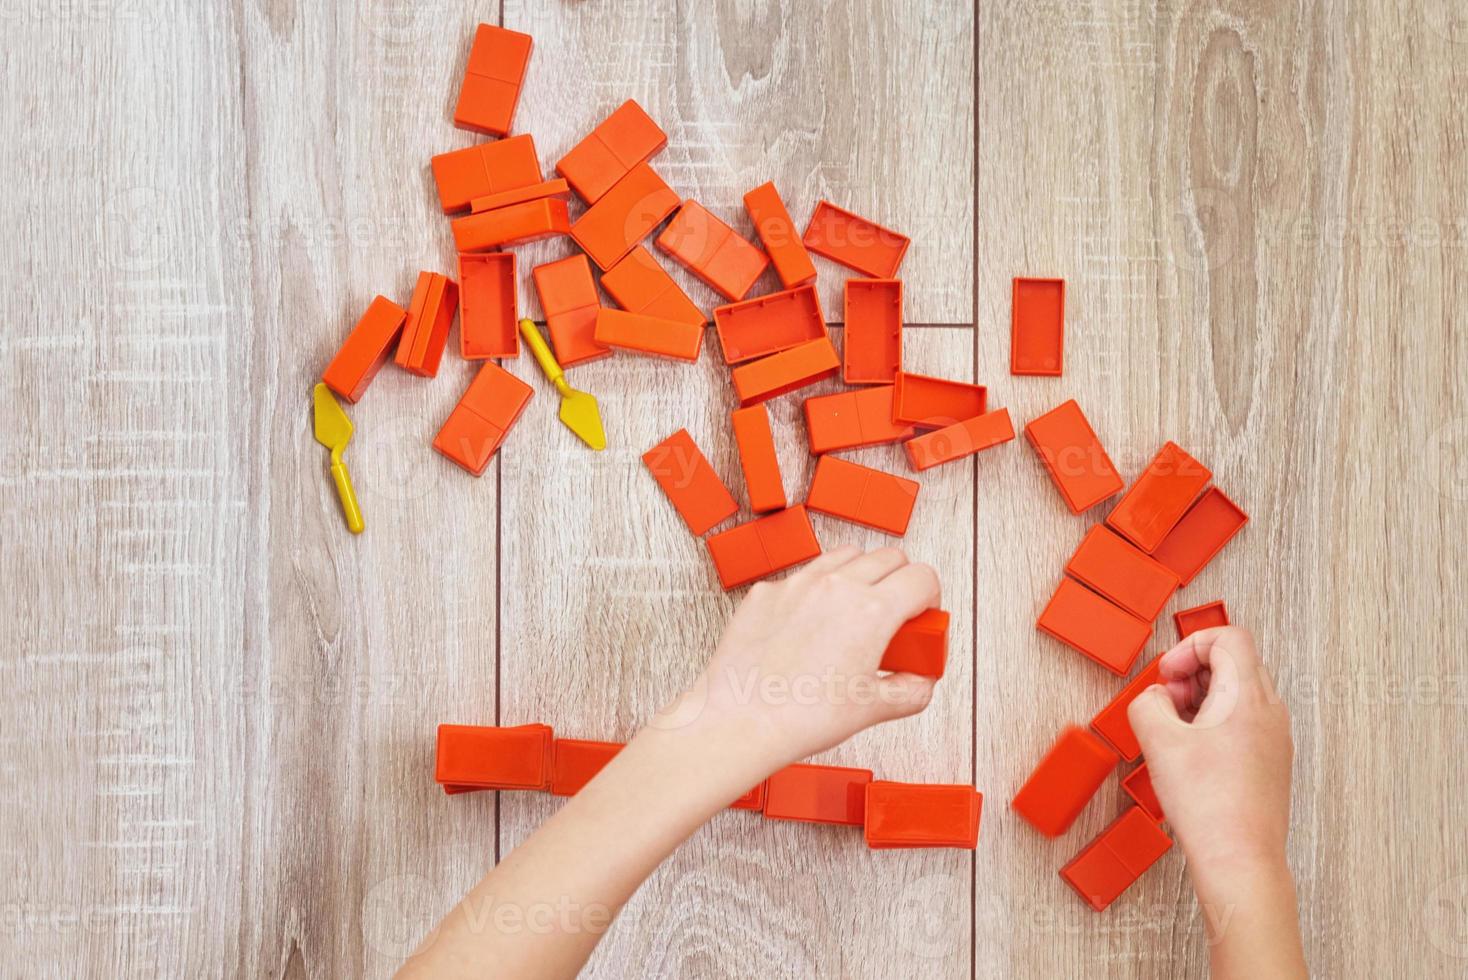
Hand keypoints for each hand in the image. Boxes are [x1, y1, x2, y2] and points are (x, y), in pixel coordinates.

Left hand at [659, 545, 940, 776]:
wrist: (741, 721)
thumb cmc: (801, 717)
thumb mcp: (873, 709)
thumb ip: (911, 690)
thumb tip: (921, 680)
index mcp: (871, 611)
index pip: (921, 577)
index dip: (930, 596)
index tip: (923, 613)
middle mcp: (835, 587)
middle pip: (889, 557)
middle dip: (900, 581)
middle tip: (894, 614)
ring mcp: (797, 584)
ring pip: (845, 556)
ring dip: (860, 574)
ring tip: (854, 612)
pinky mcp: (766, 592)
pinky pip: (802, 575)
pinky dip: (815, 590)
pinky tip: (809, 624)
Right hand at [1126, 626, 1292, 874]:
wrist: (1240, 860)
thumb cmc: (1210, 806)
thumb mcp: (1158, 741)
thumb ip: (1146, 703)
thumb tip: (1153, 698)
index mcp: (1248, 696)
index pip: (1228, 637)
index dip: (1189, 646)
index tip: (1167, 674)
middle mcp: (1269, 712)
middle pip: (1234, 662)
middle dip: (1192, 673)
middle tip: (1165, 700)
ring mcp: (1273, 739)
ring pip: (1237, 694)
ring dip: (1200, 698)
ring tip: (1173, 729)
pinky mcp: (1269, 763)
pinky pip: (1241, 723)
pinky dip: (1213, 723)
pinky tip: (1189, 753)